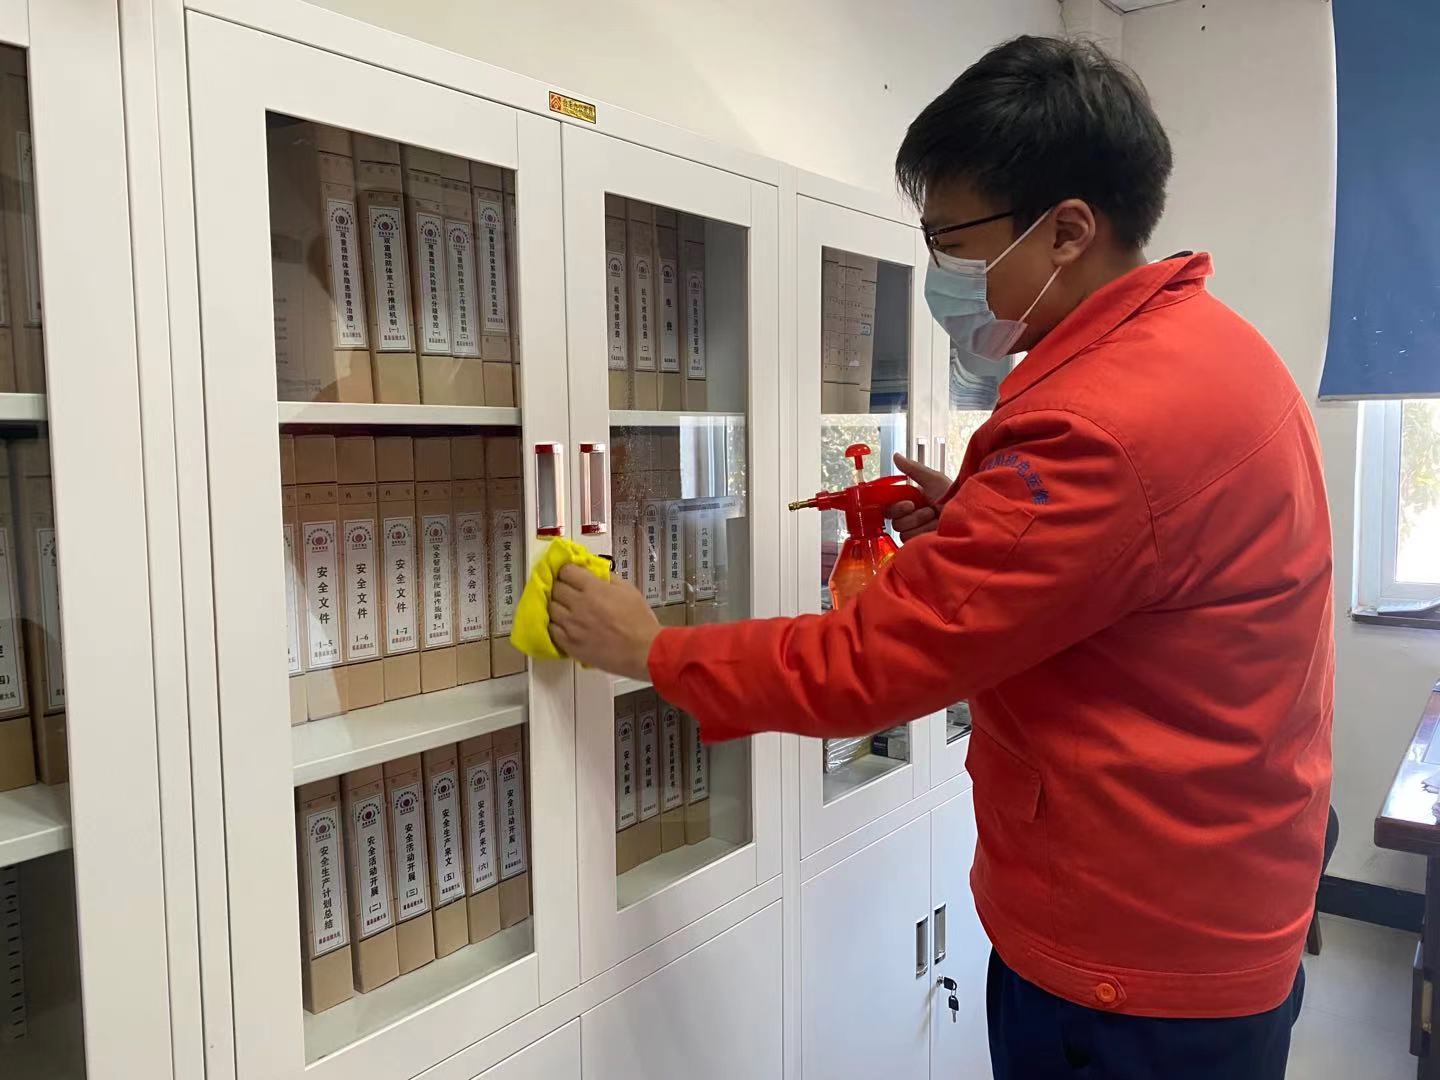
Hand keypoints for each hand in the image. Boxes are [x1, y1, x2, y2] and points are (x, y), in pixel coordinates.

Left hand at [549, 563, 660, 679]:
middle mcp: (579, 605)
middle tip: (567, 590)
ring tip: (565, 608)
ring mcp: (572, 625)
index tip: (570, 574)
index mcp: (594, 589)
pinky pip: (551, 629)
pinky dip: (556, 624)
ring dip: (557, 605)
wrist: (643, 651)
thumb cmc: (640, 621)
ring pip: (550, 608)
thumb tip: (594, 572)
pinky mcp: (569, 644)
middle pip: (555, 588)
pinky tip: (564, 624)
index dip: (567, 571)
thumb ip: (608, 578)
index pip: (566, 571)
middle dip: (560, 586)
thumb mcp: (628, 590)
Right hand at [887, 452, 952, 542]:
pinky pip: (911, 542)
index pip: (891, 508)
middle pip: (895, 521)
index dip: (897, 508)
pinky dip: (924, 535)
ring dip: (921, 525)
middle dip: (914, 517)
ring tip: (937, 520)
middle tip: (930, 512)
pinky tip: (936, 531)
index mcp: (911, 504)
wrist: (969, 514)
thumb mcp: (933, 480)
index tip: (910, 504)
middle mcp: (912, 519)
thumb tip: (895, 455)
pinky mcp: (921, 546)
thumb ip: (912, 469)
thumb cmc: (954, 496)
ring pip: (903, 532)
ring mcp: (916, 534)